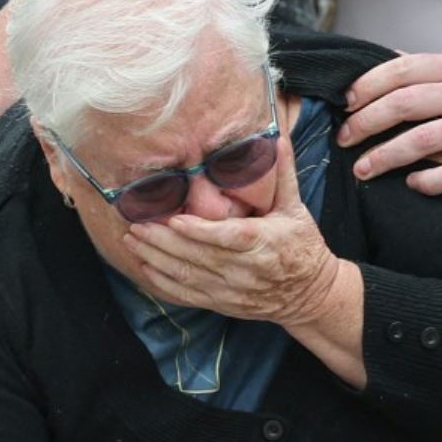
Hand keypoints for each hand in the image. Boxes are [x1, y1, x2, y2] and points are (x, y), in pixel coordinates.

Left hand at [123, 136, 354, 326]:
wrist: (309, 293)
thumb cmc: (302, 246)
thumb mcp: (296, 208)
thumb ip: (284, 174)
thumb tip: (276, 137)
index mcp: (264, 243)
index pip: (228, 237)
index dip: (200, 231)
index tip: (175, 220)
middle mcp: (245, 270)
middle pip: (199, 257)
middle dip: (163, 241)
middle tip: (136, 224)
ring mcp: (232, 290)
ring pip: (189, 276)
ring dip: (156, 259)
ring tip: (132, 240)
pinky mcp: (224, 303)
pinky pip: (189, 296)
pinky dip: (165, 283)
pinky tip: (145, 267)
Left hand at [335, 52, 441, 193]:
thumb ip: (439, 70)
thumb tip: (392, 60)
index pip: (403, 69)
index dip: (368, 85)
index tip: (346, 102)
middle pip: (403, 103)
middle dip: (364, 122)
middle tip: (343, 139)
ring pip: (420, 140)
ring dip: (384, 156)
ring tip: (362, 169)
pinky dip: (426, 181)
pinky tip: (411, 185)